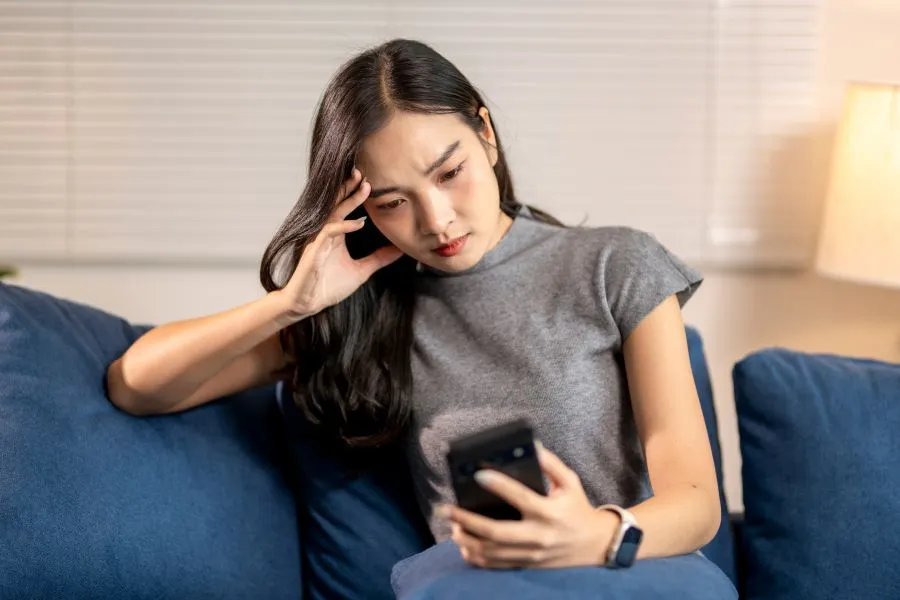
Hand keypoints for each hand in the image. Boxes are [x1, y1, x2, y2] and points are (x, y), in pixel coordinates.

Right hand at [278, 168, 402, 318]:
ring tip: (364, 187)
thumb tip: (400, 249)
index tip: (372, 183)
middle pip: (337, 203)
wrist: (307, 304)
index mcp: (335, 235)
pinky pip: (329, 232)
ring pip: (333, 212)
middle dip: (350, 187)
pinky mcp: (314, 251)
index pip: (344, 208)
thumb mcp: (362, 271)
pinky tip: (360, 223)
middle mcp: (325, 233)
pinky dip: (344, 226)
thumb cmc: (329, 287)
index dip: (355, 194)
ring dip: (348, 199)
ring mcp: (318, 240)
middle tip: (365, 173)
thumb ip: (379, 258)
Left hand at [444, 444, 617, 569]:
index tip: (477, 474)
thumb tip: (531, 446)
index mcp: (549, 512)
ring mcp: (531, 554)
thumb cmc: (578, 508)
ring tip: (452, 527)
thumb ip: (551, 464)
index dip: (499, 485)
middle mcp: (538, 535)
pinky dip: (477, 558)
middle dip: (468, 520)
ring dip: (467, 540)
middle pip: (497, 532)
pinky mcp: (527, 564)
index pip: (521, 498)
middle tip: (446, 509)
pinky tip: (464, 546)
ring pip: (492, 552)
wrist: (594, 545)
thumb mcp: (570, 482)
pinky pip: (496, 565)